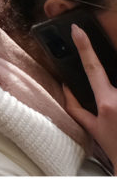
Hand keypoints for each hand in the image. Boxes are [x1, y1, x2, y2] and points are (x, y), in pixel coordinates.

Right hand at [62, 23, 116, 163]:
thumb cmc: (115, 148)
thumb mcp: (92, 128)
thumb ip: (75, 107)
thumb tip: (66, 88)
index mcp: (106, 102)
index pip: (93, 68)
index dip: (84, 47)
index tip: (77, 30)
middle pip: (112, 77)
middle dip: (108, 88)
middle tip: (106, 105)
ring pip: (116, 85)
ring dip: (113, 98)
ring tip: (113, 113)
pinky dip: (115, 99)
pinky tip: (116, 112)